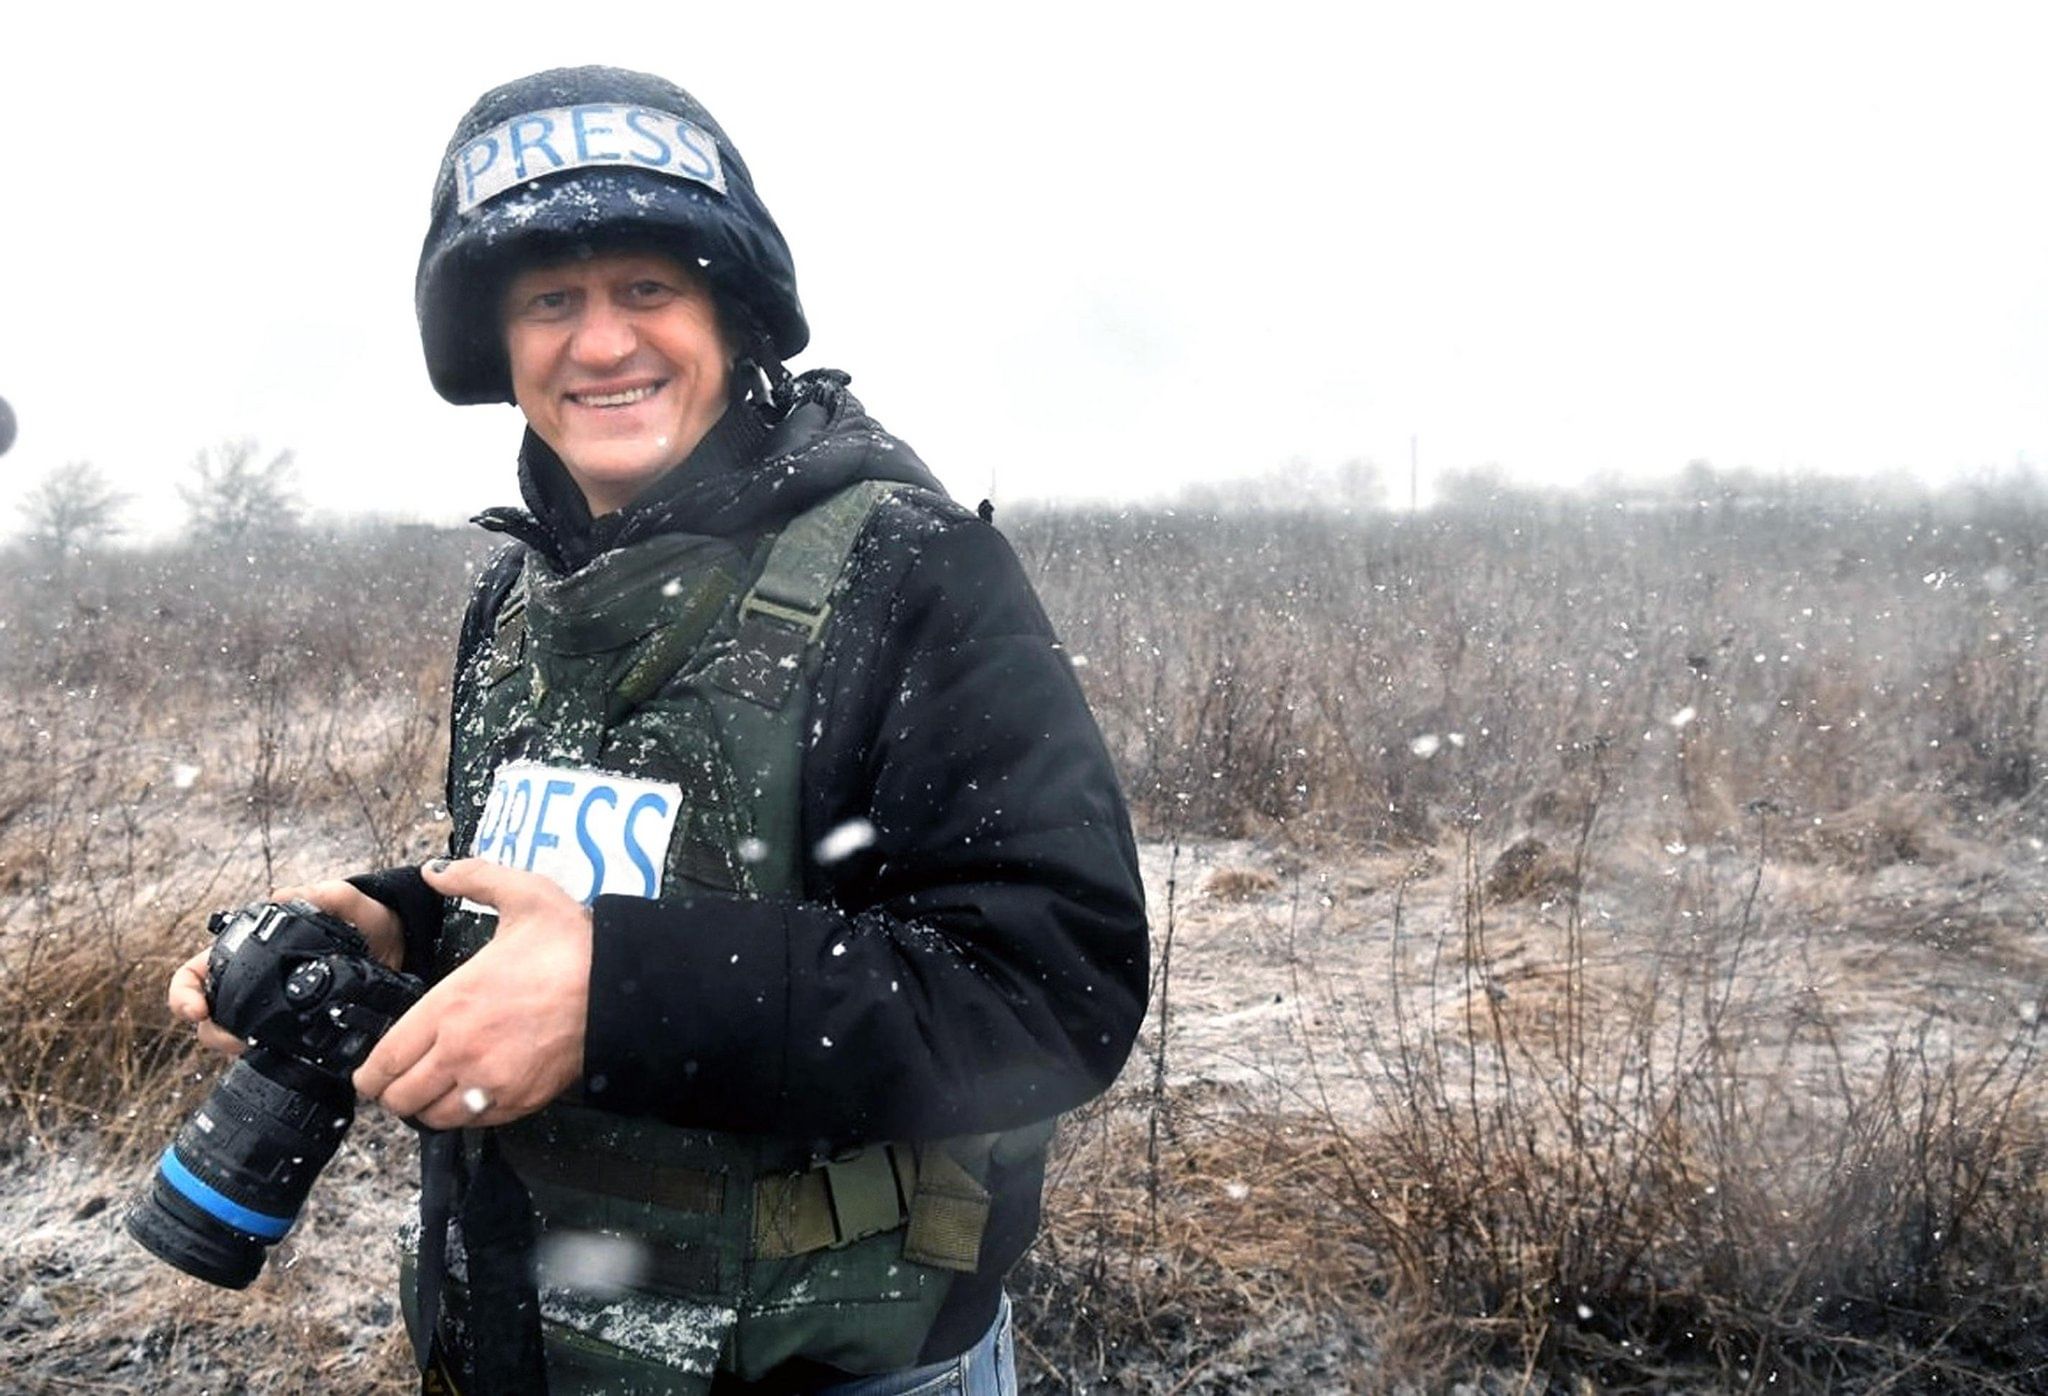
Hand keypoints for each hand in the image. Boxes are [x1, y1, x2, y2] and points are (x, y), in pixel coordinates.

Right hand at [167, 880, 403, 1058]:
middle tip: (236, 1039)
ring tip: (255, 1046)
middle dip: (212, 1031)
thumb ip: (322, 895)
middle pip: (209, 1015)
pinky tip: (282, 1052)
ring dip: (235, 1046)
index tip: (196, 1010)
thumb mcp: (348, 902)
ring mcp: (271, 1008)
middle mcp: (253, 981)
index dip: (184, 994)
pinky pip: (269, 1047)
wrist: (401, 948)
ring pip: (233, 1036)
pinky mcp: (296, 1030)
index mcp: (249, 950)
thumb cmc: (366, 919)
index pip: (195, 974)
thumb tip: (279, 896)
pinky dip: (267, 1053)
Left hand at [352, 859, 591, 1129]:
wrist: (621, 987)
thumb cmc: (571, 944)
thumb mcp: (523, 895)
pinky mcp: (520, 1101)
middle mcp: (462, 1051)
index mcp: (450, 1005)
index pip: (386, 1059)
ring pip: (434, 1117)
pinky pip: (474, 1123)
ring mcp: (492, 1082)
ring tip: (432, 1092)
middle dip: (393, 1092)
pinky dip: (464, 1114)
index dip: (369, 1073)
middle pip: (401, 1097)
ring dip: (427, 1107)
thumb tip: (434, 872)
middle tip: (398, 1082)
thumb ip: (472, 878)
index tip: (369, 1072)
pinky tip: (470, 1094)